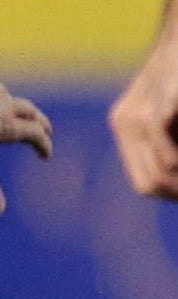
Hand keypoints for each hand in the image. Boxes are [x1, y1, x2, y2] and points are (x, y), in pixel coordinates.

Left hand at [0, 69, 51, 216]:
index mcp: (8, 126)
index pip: (36, 134)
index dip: (43, 145)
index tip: (45, 155)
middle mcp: (5, 106)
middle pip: (32, 113)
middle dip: (41, 123)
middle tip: (45, 131)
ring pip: (14, 99)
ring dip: (22, 109)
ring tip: (20, 116)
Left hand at [108, 45, 177, 200]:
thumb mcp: (171, 109)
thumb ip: (169, 138)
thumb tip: (172, 172)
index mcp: (127, 127)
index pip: (145, 182)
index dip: (173, 194)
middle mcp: (126, 122)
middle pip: (150, 184)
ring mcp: (139, 113)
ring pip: (160, 171)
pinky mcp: (157, 104)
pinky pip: (166, 148)